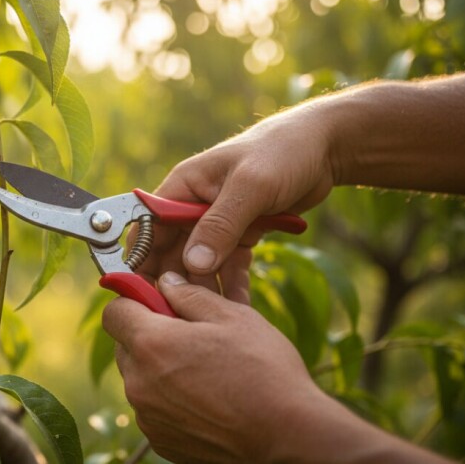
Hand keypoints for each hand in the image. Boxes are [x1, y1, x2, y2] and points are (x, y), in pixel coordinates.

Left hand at [103, 272, 315, 461]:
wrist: (289, 437)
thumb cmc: (264, 373)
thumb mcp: (233, 317)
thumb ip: (190, 295)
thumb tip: (167, 283)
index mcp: (151, 345)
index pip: (114, 313)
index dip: (134, 301)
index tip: (157, 301)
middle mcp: (139, 384)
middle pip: (126, 346)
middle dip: (149, 335)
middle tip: (190, 335)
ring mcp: (148, 417)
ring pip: (140, 379)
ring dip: (160, 368)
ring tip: (203, 368)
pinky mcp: (161, 441)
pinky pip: (154, 408)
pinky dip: (170, 399)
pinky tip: (206, 396)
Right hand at [136, 103, 335, 301]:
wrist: (324, 148)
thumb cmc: (282, 152)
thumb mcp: (250, 187)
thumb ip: (220, 225)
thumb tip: (193, 265)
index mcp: (183, 186)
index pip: (147, 226)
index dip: (139, 258)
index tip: (141, 291)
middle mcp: (192, 206)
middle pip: (170, 251)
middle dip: (173, 282)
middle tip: (178, 314)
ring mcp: (216, 222)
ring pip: (199, 264)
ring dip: (204, 289)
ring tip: (212, 316)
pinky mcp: (240, 234)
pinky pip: (227, 265)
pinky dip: (231, 284)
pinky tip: (237, 307)